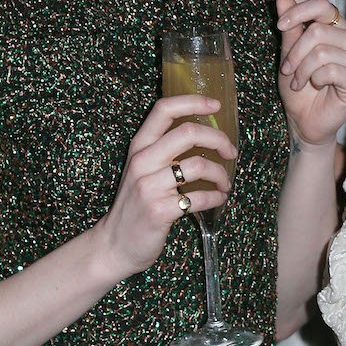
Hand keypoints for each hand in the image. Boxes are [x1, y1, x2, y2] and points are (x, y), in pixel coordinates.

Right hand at [94, 94, 237, 277]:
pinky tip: (218, 199)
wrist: (115, 244)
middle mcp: (143, 161)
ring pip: (198, 165)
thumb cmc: (136, 203)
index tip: (215, 106)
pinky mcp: (159, 211)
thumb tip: (207, 134)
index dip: (193, 101)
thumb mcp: (143, 169)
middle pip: (188, 132)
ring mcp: (150, 186)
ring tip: (224, 183)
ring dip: (221, 174)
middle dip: (219, 139)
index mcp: (140, 146)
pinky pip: (199, 197)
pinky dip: (216, 197)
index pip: (164, 109)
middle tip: (230, 151)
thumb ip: (166, 150)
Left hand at [275, 0, 345, 152]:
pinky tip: (315, 86)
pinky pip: (332, 70)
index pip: (324, 5)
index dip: (300, 11)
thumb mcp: (288, 54)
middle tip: (287, 69)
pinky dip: (315, 79)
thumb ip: (290, 28)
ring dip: (302, 68)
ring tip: (298, 81)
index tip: (280, 26)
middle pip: (319, 30)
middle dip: (295, 51)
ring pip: (323, 51)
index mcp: (334, 29)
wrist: (303, 120)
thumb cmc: (299, 87)